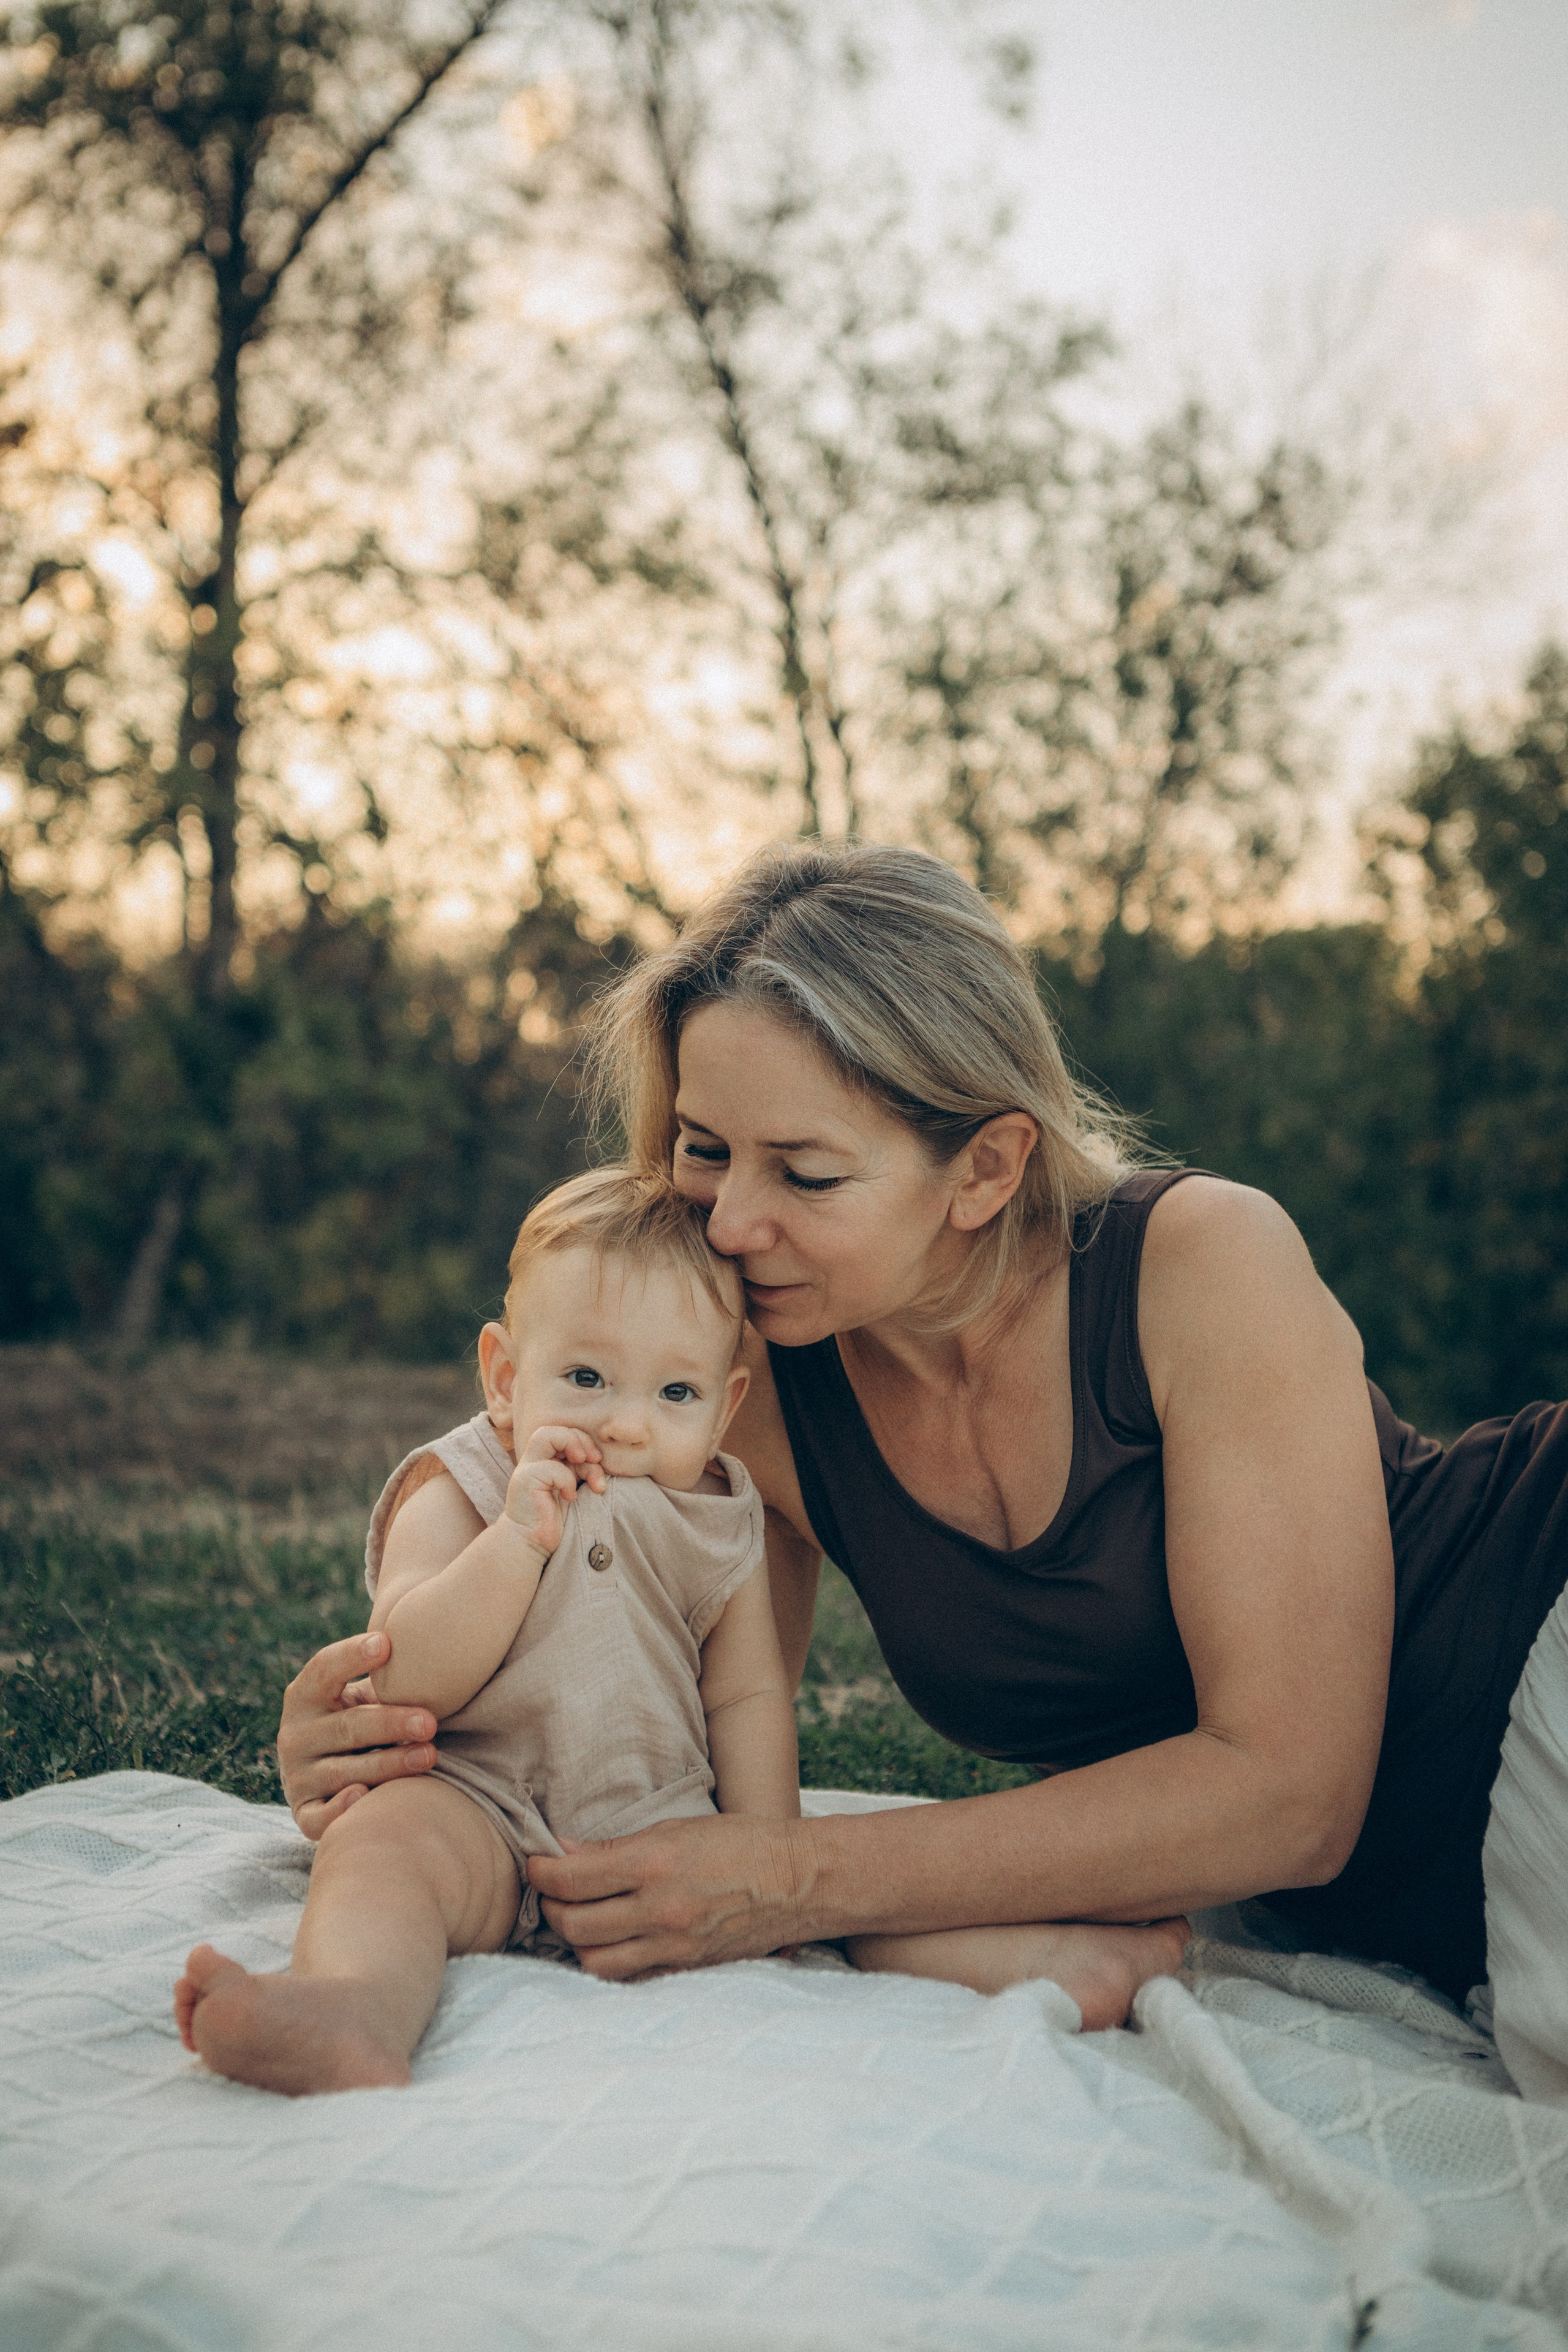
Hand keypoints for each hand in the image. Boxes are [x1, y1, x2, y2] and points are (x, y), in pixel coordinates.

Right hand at [276, 1631, 436, 1839]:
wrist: (326, 1777)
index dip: (351, 1656)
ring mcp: (298, 1776)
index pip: (323, 1669)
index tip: (386, 1645)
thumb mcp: (360, 1697)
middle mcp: (295, 1734)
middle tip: (429, 1721)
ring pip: (345, 1771)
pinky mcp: (304, 1813)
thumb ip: (384, 1679)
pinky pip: (320, 1818)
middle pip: (348, 1726)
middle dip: (391, 1723)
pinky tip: (364, 1797)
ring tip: (428, 1756)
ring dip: (388, 1764)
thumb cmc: (359, 1722)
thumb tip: (435, 1648)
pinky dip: (340, 1810)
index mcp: (305, 1695)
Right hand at [505, 1424, 606, 1555]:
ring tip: (589, 1470)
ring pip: (546, 1436)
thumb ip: (581, 1470)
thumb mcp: (573, 1487)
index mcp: (545, 1460)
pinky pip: (551, 1468)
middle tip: (595, 1460)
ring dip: (574, 1447)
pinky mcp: (525, 1481)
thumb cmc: (554, 1518)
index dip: (583, 1440)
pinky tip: (570, 1498)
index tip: (597, 1460)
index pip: (562, 1433)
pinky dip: (567, 1480)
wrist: (531, 1543)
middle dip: (581, 1440)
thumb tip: (600, 1459)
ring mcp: (527, 1469)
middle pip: (554, 1429)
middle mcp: (534, 1460)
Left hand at [527, 1813, 805, 1979]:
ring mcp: (673, 1945)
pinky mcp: (686, 1967)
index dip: (542, 1872)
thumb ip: (620, 1846)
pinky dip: (609, 1961)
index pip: (572, 1878)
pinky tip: (609, 1941)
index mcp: (654, 1863)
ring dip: (576, 1940)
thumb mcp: (679, 1826)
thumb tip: (565, 1852)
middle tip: (552, 1891)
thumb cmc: (742, 1841)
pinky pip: (629, 1976)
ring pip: (594, 1960)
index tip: (536, 1864)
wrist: (800, 1880)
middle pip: (573, 1923)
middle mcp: (659, 1909)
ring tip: (577, 1918)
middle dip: (552, 1906)